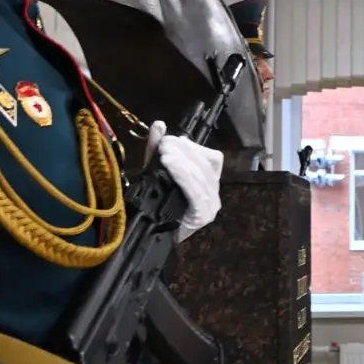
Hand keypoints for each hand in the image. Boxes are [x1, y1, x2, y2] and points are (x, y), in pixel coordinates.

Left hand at [146, 120, 223, 239]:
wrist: (149, 240)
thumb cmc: (156, 207)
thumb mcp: (156, 173)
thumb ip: (157, 150)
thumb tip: (159, 124)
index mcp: (208, 182)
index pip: (212, 158)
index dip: (193, 146)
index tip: (171, 139)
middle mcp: (214, 194)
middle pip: (206, 165)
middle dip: (184, 151)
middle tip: (164, 144)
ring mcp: (211, 206)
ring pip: (201, 177)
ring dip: (182, 162)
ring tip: (164, 153)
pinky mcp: (203, 216)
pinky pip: (196, 192)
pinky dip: (183, 176)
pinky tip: (170, 167)